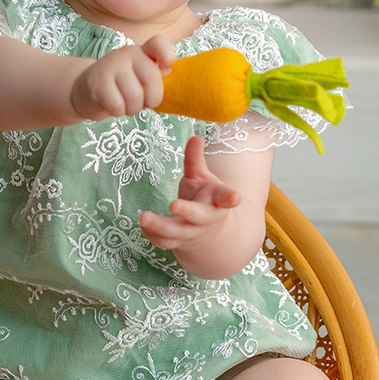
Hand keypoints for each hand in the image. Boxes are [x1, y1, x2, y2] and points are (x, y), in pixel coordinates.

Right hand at [70, 35, 174, 120]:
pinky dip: (119, 112)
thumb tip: (176, 90)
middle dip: (152, 99)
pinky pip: (117, 105)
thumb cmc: (124, 86)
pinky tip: (114, 106)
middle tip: (145, 103)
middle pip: (151, 77)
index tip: (165, 72)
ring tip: (128, 105)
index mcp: (143, 51)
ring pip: (134, 96)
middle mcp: (127, 53)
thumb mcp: (142, 76)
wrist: (86, 89)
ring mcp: (110, 66)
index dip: (168, 57)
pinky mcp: (96, 83)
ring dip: (134, 109)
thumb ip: (158, 77)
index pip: (159, 43)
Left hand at [139, 135, 240, 254]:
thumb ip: (196, 160)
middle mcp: (206, 219)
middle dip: (186, 211)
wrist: (210, 234)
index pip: (225, 198)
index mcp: (217, 201)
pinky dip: (153, 236)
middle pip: (198, 217)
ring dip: (160, 228)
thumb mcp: (203, 178)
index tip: (235, 198)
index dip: (230, 198)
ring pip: (177, 234)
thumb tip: (195, 137)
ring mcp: (192, 233)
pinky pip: (164, 242)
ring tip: (143, 217)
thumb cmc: (205, 199)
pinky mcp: (178, 243)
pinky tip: (143, 226)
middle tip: (172, 204)